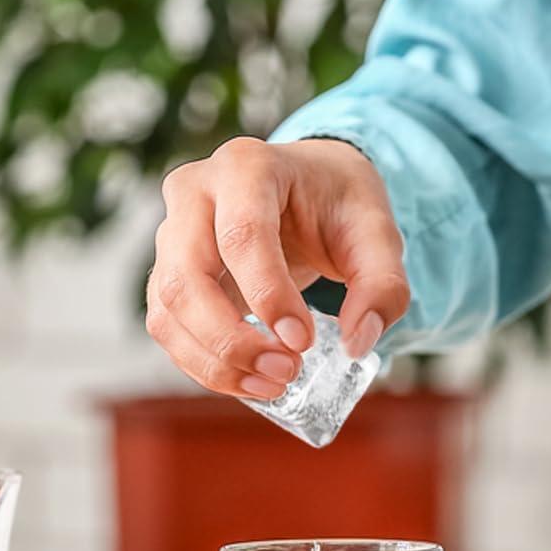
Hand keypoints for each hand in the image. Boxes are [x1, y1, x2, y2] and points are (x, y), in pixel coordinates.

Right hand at [146, 137, 409, 398]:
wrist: (314, 188)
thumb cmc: (342, 205)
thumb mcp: (379, 235)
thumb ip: (383, 286)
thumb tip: (357, 343)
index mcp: (248, 166)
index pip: (242, 235)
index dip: (268, 296)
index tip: (303, 341)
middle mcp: (195, 192)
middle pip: (188, 277)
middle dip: (233, 338)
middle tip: (288, 371)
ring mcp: (172, 232)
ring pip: (168, 307)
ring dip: (214, 360)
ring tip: (274, 384)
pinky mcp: (170, 271)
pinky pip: (168, 325)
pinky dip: (202, 363)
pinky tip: (250, 381)